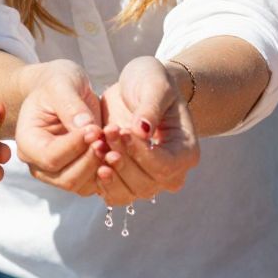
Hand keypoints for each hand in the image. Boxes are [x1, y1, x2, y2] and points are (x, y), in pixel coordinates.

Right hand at [12, 61, 108, 196]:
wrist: (61, 88)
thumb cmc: (55, 83)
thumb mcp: (61, 85)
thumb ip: (71, 106)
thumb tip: (86, 128)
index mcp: (28, 142)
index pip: (51, 157)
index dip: (75, 146)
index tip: (95, 129)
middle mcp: (39, 164)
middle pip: (66, 178)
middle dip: (91, 160)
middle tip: (108, 138)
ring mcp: (58, 173)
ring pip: (82, 185)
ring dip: (103, 168)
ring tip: (117, 144)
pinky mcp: (79, 174)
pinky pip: (95, 183)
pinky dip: (110, 171)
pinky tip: (120, 151)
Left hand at [96, 57, 198, 206]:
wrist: (137, 88)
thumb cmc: (152, 82)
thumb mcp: (155, 85)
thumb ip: (150, 108)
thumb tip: (142, 130)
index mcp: (186, 153)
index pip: (164, 166)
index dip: (140, 152)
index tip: (121, 130)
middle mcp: (170, 174)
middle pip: (145, 184)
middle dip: (122, 160)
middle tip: (106, 132)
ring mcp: (149, 181)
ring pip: (127, 194)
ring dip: (109, 173)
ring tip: (96, 144)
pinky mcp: (127, 182)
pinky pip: (113, 194)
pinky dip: (99, 180)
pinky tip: (91, 156)